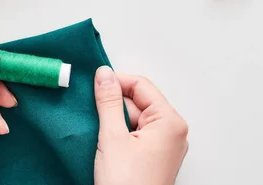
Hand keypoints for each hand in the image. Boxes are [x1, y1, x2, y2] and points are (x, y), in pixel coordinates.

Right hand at [93, 66, 188, 184]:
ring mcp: (163, 147)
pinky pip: (135, 135)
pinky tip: (104, 142)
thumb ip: (108, 102)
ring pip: (134, 119)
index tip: (93, 84)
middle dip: (113, 104)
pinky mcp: (153, 158)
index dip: (116, 82)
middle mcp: (172, 132)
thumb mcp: (112, 137)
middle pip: (138, 102)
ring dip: (113, 121)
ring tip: (97, 133)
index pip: (142, 86)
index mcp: (170, 122)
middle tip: (90, 112)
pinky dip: (118, 134)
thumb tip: (104, 75)